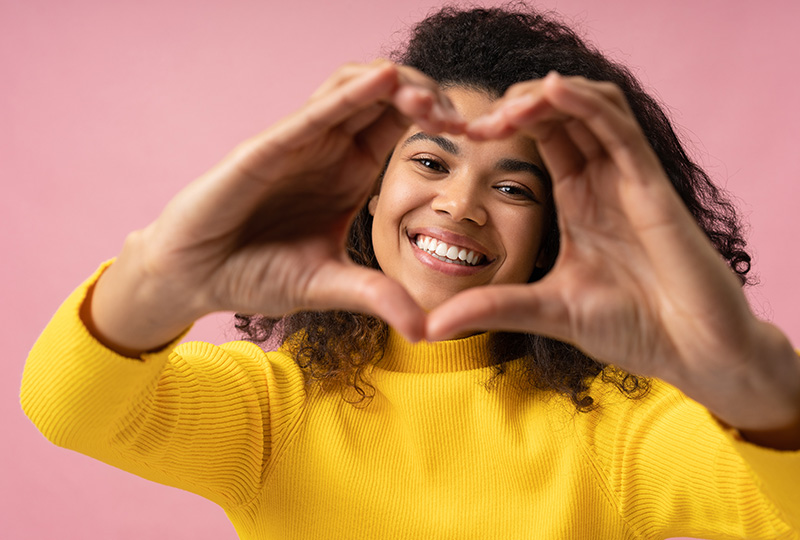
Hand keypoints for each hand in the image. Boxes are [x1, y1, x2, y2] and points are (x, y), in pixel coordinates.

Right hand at [90, 61, 463, 352]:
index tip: (477, 135)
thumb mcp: (329, 285)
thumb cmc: (255, 273)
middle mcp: (327, 148)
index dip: (437, 119)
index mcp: (350, 172)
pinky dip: (347, 97)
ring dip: (394, 86)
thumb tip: (427, 331)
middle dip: (426, 94)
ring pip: (351, 89)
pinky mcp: (265, 149)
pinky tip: (381, 83)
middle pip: (384, 97)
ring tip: (431, 102)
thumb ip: (377, 296)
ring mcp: (297, 144)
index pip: (399, 126)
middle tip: (464, 117)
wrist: (195, 278)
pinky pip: (312, 115)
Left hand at [426, 73, 798, 431]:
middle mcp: (603, 180)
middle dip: (518, 105)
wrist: (692, 354)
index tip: (463, 135)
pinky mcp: (654, 187)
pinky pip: (618, 129)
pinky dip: (586, 104)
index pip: (542, 137)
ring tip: (506, 107)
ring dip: (546, 96)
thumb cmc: (631, 328)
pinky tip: (551, 90)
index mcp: (578, 199)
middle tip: (477, 121)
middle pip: (562, 114)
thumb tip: (428, 328)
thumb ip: (492, 308)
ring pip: (590, 108)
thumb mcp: (546, 311)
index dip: (505, 125)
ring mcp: (629, 180)